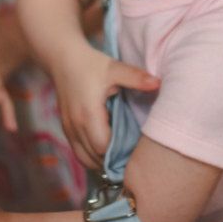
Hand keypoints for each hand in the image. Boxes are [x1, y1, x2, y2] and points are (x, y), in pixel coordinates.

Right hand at [53, 45, 158, 169]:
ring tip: (120, 158)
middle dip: (113, 160)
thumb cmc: (91, 64)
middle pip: (94, 157)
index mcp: (89, 114)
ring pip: (84, 158)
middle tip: (133, 159)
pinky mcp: (65, 129)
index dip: (119, 152)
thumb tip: (158, 83)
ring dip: (101, 161)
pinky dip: (91, 156)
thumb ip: (136, 77)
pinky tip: (105, 152)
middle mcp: (75, 125)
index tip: (136, 150)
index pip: (103, 147)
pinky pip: (78, 152)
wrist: (64, 60)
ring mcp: (68, 129)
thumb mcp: (115, 68)